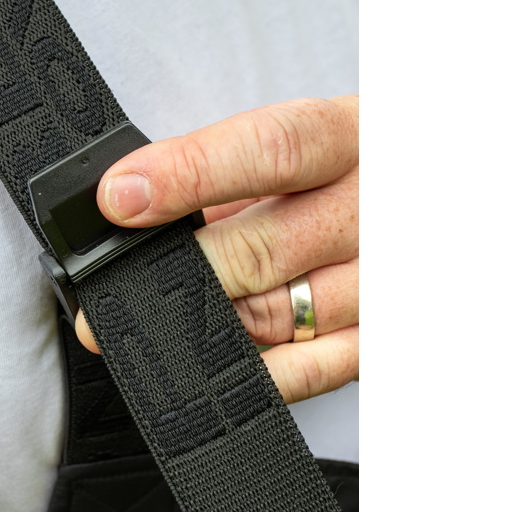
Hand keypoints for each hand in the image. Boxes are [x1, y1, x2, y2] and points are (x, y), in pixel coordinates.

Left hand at [75, 96, 358, 404]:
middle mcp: (367, 210)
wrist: (395, 197)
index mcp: (345, 140)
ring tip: (170, 316)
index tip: (121, 197)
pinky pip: (308, 370)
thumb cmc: (330, 177)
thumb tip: (131, 206)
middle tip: (115, 289)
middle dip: (182, 270)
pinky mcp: (374, 339)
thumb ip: (227, 174)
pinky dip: (252, 371)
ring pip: (278, 313)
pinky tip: (213, 360)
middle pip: (262, 248)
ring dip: (211, 319)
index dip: (188, 174)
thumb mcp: (292, 153)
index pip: (271, 150)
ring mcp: (375, 280)